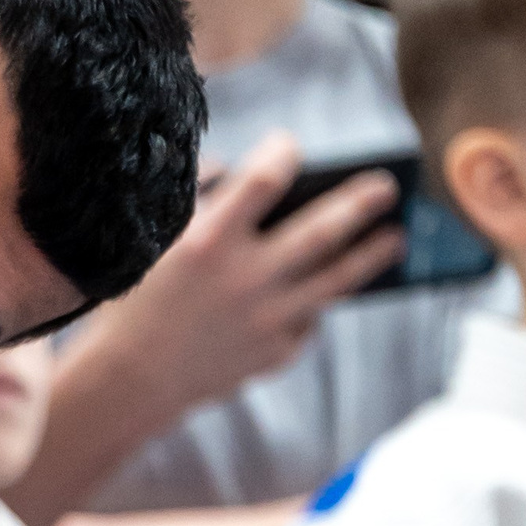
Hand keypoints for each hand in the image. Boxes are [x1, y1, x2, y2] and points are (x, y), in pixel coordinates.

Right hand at [91, 133, 399, 413]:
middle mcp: (245, 278)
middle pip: (321, 230)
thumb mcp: (150, 242)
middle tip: (387, 186)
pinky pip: (310, 319)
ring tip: (395, 237)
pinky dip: (318, 301)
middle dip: (360, 203)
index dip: (282, 153)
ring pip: (336, 280)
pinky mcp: (277, 352)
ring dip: (370, 255)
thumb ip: (192, 200)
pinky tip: (330, 289)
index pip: (263, 180)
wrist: (130, 380)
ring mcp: (267, 319)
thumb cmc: (133, 301)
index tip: (289, 145)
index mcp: (207, 241)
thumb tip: (233, 171)